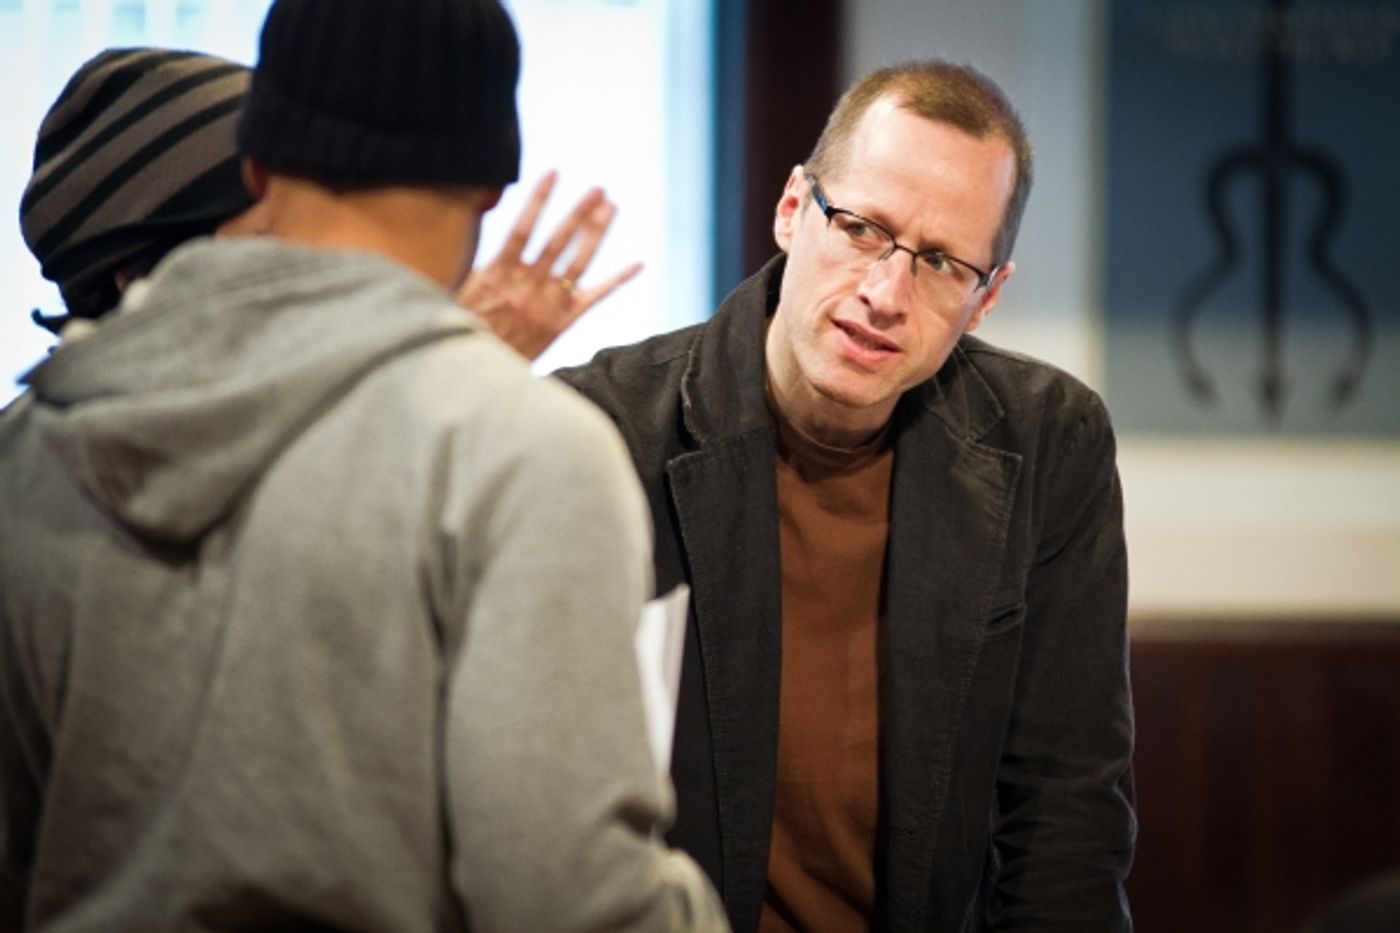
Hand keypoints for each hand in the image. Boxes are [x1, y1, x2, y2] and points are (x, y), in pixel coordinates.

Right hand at [458, 171, 642, 360]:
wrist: (476, 374)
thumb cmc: (463, 329)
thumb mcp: (457, 289)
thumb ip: (475, 260)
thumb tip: (471, 221)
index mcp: (498, 274)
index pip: (523, 228)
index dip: (539, 200)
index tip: (553, 173)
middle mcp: (527, 285)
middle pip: (559, 240)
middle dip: (580, 211)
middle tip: (598, 188)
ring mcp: (548, 304)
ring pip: (578, 261)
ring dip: (596, 232)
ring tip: (611, 206)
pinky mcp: (562, 324)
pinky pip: (595, 298)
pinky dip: (618, 280)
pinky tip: (637, 264)